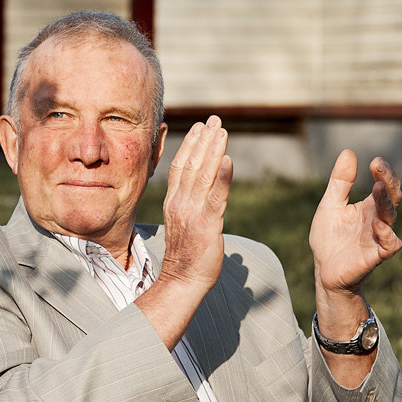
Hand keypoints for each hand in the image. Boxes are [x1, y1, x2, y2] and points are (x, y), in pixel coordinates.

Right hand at [153, 115, 231, 296]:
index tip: (200, 128)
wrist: (182, 281)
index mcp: (174, 203)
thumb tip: (207, 200)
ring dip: (213, 150)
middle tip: (214, 120)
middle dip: (203, 140)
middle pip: (192, 164)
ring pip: (203, 174)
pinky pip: (216, 195)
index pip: (181, 168)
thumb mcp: (185, 226)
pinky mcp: (207, 223)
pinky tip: (227, 159)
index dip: (190, 146)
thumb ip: (193, 208)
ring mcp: (193, 212)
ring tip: (222, 130)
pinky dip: (222, 176)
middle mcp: (181, 203)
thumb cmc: (187, 258)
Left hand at [309, 149, 401, 295]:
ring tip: (378, 187)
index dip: (384, 172)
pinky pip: (391, 244)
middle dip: (388, 181)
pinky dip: (387, 234)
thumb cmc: (330, 238)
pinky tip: (378, 224)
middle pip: (392, 197)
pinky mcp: (376, 255)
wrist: (324, 271)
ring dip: (385, 202)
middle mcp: (378, 219)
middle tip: (379, 166)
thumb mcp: (330, 206)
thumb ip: (340, 182)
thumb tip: (348, 152)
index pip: (384, 185)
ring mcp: (379, 237)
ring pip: (391, 217)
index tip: (375, 161)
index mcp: (369, 206)